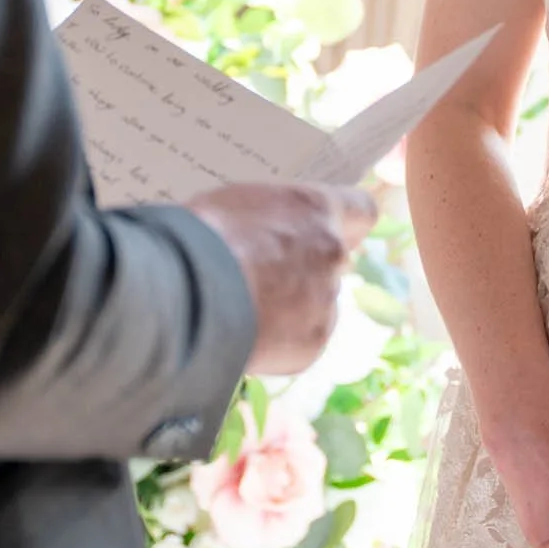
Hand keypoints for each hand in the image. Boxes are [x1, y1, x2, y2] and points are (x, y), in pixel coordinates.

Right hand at [184, 184, 375, 373]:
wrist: (187, 293)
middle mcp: (331, 253)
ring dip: (294, 306)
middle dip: (310, 267)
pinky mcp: (312, 344)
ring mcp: (325, 301)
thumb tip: (270, 231)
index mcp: (314, 209)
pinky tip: (247, 333)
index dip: (348, 222)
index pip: (361, 210)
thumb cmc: (201, 237)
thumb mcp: (237, 203)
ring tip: (245, 309)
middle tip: (269, 274)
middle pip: (336, 261)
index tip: (333, 230)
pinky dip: (281, 340)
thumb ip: (272, 218)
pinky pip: (303, 340)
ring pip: (319, 303)